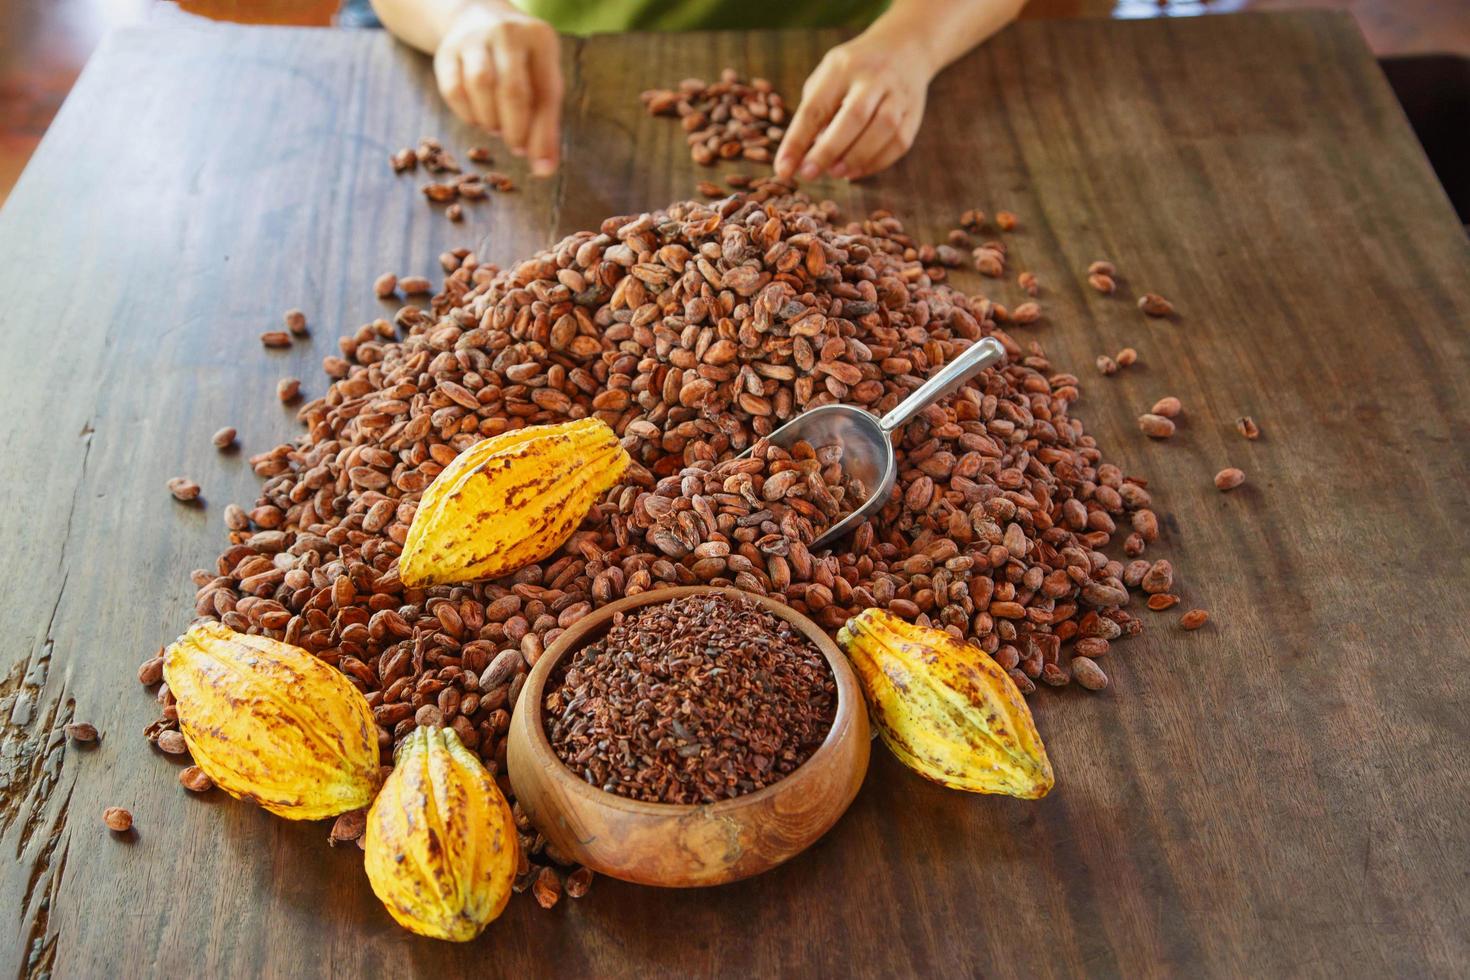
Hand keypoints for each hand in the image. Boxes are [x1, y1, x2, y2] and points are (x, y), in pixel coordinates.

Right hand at [433, 2, 562, 175]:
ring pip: (480, 85)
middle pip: (512, 90)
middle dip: (516, 128)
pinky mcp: (447, 51)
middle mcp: (507, 33)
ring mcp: (474, 39)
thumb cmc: (520, 62)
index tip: (540, 165)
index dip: (543, 134)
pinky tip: (476, 119)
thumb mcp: (540, 78)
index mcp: (540, 40)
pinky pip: (453, 89)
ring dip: (490, 119)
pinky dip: (466, 113)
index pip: (546, 93)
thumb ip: (546, 122)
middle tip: (516, 147)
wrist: (477, 18)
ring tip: (496, 128)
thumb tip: (544, 170)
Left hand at [775, 34, 932, 181]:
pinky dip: (875, 163)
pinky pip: (898, 143)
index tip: (782, 169)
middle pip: (853, 117)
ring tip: (834, 173)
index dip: (797, 141)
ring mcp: (898, 94)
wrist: (905, 47)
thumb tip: (803, 157)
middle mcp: (874, 77)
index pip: (816, 107)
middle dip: (828, 150)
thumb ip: (815, 111)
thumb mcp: (828, 76)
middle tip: (808, 174)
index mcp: (842, 67)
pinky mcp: (914, 113)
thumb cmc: (853, 70)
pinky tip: (855, 171)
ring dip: (856, 158)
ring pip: (883, 130)